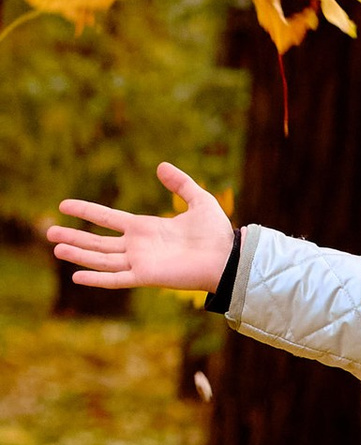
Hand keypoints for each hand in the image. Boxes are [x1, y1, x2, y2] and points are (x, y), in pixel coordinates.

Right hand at [48, 163, 232, 294]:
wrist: (228, 257)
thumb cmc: (216, 233)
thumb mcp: (199, 199)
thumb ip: (180, 183)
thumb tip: (161, 166)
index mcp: (145, 227)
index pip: (107, 218)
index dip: (86, 211)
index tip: (64, 205)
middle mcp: (137, 246)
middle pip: (97, 241)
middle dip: (73, 236)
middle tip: (48, 232)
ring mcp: (140, 262)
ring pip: (101, 259)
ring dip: (78, 254)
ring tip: (56, 247)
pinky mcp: (147, 277)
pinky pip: (116, 279)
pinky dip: (96, 279)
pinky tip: (76, 277)